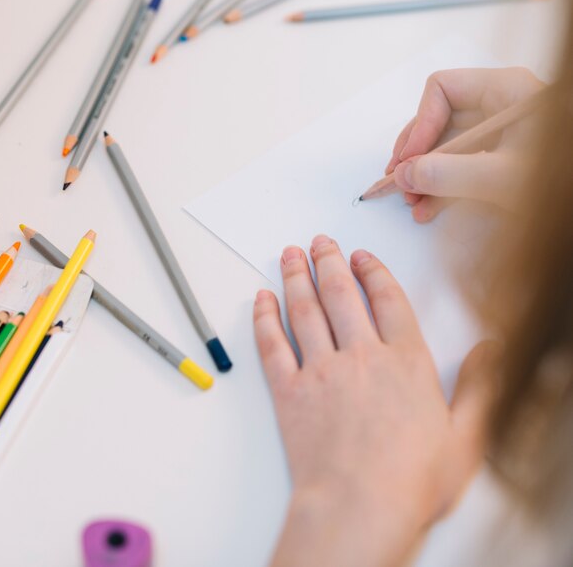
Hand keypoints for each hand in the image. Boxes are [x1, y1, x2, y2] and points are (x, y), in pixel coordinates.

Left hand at [254, 235, 495, 566]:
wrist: (359, 509)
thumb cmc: (412, 480)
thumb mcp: (466, 436)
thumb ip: (477, 387)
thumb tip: (488, 350)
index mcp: (404, 361)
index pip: (387, 299)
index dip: (373, 271)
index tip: (362, 255)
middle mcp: (361, 355)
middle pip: (341, 293)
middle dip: (329, 261)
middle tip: (319, 241)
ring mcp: (321, 370)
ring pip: (305, 309)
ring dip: (295, 277)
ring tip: (289, 254)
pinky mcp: (289, 391)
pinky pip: (272, 345)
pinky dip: (264, 318)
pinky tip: (261, 299)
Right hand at [386, 68, 544, 222]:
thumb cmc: (560, 179)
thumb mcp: (504, 176)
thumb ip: (451, 174)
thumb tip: (405, 175)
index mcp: (504, 91)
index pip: (442, 90)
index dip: (419, 123)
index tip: (408, 159)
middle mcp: (496, 108)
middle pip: (437, 121)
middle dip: (415, 154)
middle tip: (397, 181)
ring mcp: (496, 135)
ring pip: (444, 148)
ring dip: (423, 176)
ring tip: (411, 202)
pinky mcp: (497, 160)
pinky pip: (458, 167)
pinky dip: (440, 188)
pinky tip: (429, 209)